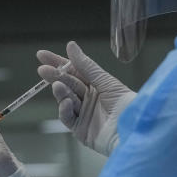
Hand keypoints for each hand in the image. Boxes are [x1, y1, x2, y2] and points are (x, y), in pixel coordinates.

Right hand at [37, 41, 136, 156]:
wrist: (133, 130)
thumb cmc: (126, 105)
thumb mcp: (106, 81)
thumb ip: (86, 66)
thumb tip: (71, 46)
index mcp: (96, 85)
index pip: (74, 70)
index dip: (58, 63)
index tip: (42, 55)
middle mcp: (89, 99)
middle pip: (67, 84)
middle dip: (55, 76)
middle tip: (42, 70)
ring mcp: (84, 114)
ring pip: (66, 99)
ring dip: (60, 92)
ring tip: (57, 86)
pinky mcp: (80, 130)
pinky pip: (68, 117)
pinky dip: (65, 109)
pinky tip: (67, 102)